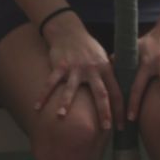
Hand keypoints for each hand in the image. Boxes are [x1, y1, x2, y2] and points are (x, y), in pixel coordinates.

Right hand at [35, 15, 124, 131]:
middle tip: (106, 127)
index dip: (120, 109)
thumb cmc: (89, 49)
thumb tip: (116, 95)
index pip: (116, 92)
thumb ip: (108, 76)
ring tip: (61, 117)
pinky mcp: (60, 66)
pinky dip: (43, 95)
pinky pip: (51, 82)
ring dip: (66, 103)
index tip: (122, 125)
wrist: (70, 32)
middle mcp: (93, 69)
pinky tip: (36, 107)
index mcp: (106, 69)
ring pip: (71, 88)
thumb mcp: (104, 59)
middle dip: (104, 111)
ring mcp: (76, 68)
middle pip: (101, 93)